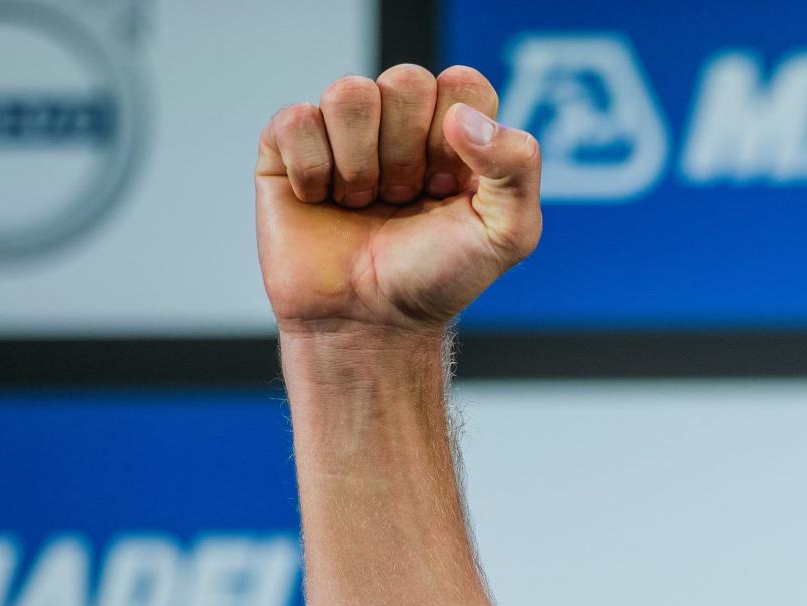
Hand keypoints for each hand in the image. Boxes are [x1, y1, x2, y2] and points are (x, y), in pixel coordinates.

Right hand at [255, 65, 539, 334]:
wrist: (370, 324)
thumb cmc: (438, 279)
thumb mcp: (508, 235)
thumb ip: (517, 168)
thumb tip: (463, 117)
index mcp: (455, 132)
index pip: (464, 83)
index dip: (458, 136)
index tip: (450, 188)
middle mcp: (398, 121)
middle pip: (406, 81)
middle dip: (409, 155)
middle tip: (405, 199)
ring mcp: (342, 129)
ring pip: (349, 94)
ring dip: (361, 165)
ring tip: (365, 203)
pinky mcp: (289, 144)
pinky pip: (298, 120)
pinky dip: (314, 173)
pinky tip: (322, 201)